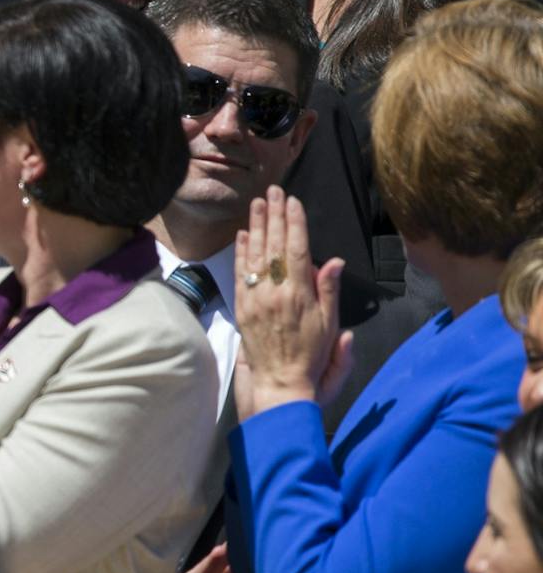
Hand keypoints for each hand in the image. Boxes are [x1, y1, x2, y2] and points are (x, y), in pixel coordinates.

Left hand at [234, 188, 348, 417]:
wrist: (281, 381)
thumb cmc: (311, 355)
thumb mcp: (329, 324)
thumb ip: (329, 290)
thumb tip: (334, 260)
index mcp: (299, 293)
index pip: (296, 249)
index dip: (294, 223)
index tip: (292, 201)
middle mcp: (274, 291)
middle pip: (273, 245)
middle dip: (273, 215)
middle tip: (271, 191)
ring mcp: (255, 297)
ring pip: (254, 254)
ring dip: (255, 226)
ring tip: (257, 203)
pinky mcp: (241, 306)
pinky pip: (239, 272)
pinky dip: (241, 251)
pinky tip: (243, 234)